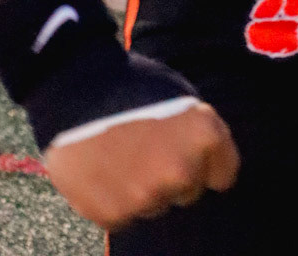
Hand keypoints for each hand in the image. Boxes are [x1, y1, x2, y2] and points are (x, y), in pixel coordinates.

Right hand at [45, 102, 238, 228]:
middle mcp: (182, 172)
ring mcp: (147, 197)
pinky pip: (124, 215)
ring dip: (142, 188)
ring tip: (121, 155)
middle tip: (147, 148)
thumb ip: (195, 131)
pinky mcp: (114, 214)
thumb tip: (201, 157)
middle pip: (188, 190)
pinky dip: (114, 199)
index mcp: (204, 137)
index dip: (206, 161)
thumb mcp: (178, 93)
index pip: (223, 173)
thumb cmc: (129, 82)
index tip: (188, 151)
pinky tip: (102, 170)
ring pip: (155, 204)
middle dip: (172, 174)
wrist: (74, 87)